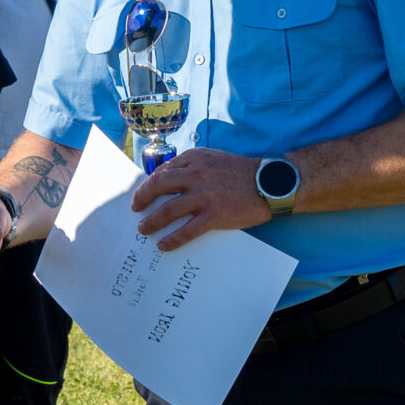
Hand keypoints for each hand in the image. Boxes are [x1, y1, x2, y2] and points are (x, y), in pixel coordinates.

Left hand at [131, 148, 272, 251]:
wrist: (269, 183)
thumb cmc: (240, 172)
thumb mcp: (213, 159)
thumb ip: (191, 166)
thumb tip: (168, 180)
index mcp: (194, 159)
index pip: (162, 171)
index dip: (148, 184)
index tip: (142, 194)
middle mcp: (196, 175)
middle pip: (158, 187)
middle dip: (142, 199)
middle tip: (136, 209)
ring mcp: (204, 195)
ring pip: (168, 210)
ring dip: (152, 221)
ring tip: (144, 229)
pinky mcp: (214, 215)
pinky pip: (186, 230)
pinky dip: (172, 239)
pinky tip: (163, 245)